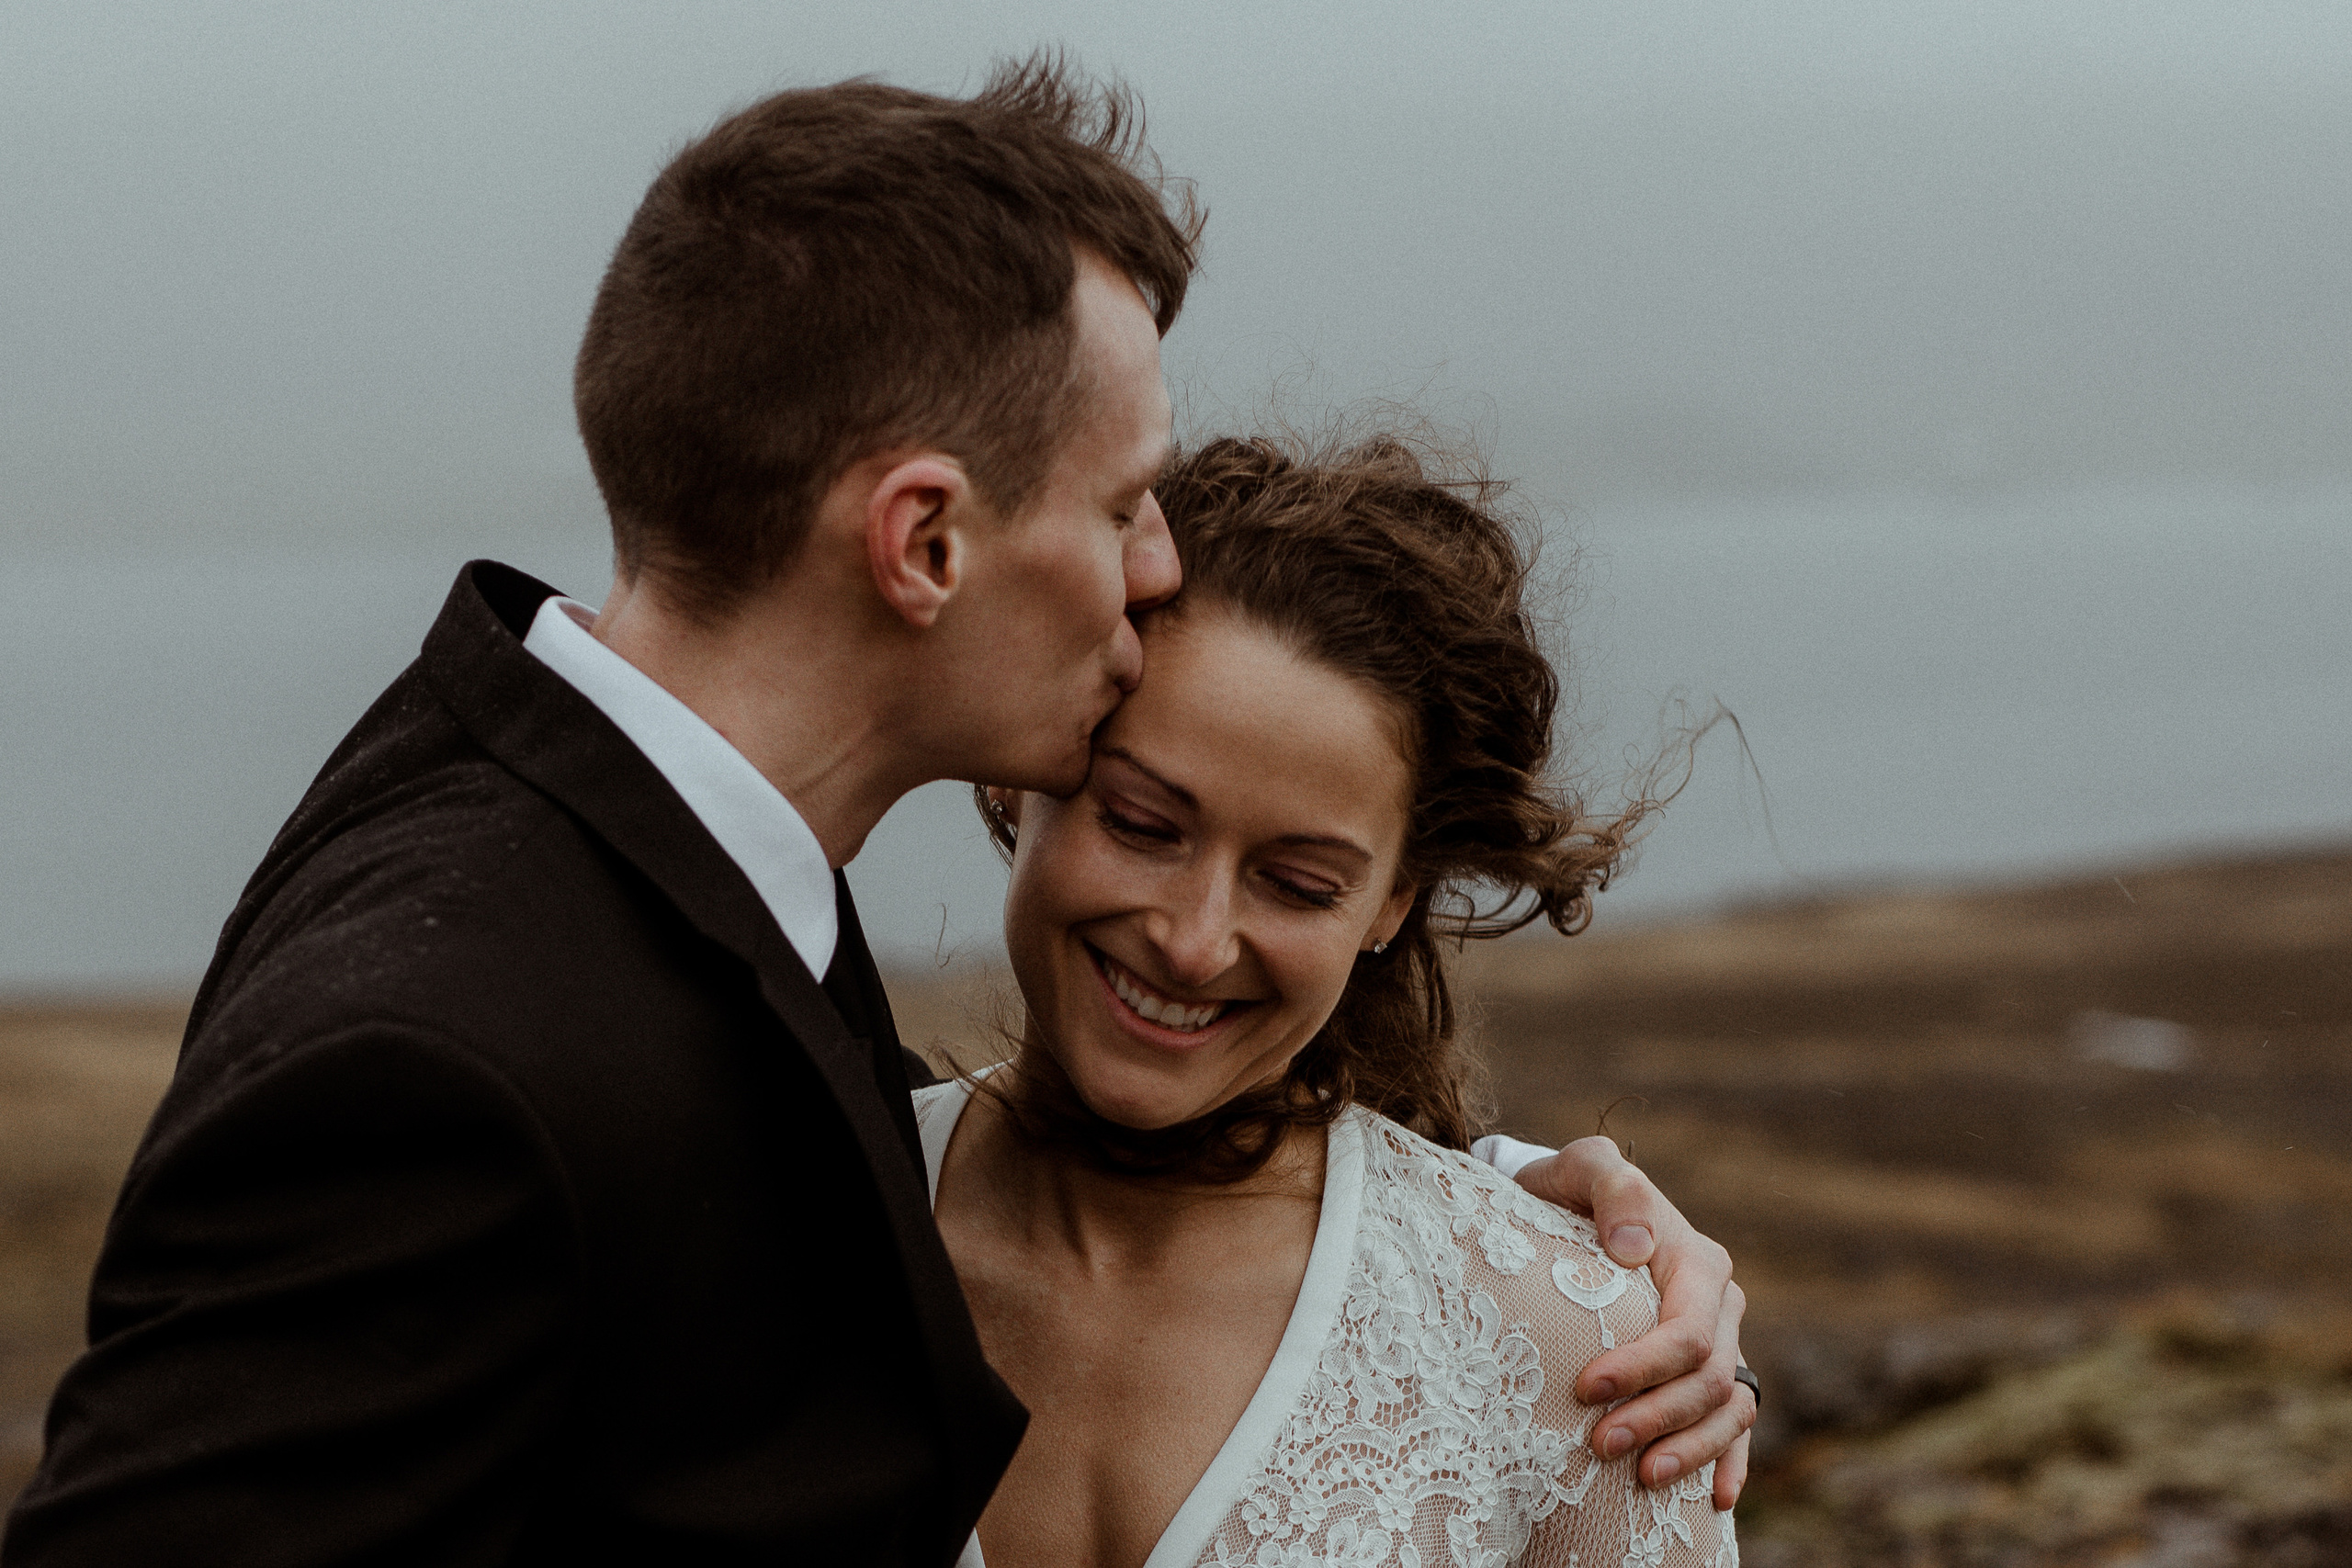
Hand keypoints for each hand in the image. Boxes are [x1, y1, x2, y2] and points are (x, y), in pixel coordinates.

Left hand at [1511, 1135, 1756, 1507]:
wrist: (1567, 1208)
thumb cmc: (1569, 1191)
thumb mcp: (1582, 1169)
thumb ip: (1612, 1189)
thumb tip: (1635, 1247)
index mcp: (1697, 1261)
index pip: (1686, 1331)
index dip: (1644, 1368)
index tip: (1586, 1388)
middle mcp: (1720, 1304)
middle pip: (1710, 1379)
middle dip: (1659, 1418)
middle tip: (1600, 1446)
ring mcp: (1723, 1340)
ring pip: (1732, 1410)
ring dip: (1691, 1450)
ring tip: (1643, 1481)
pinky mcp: (1711, 1369)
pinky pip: (1737, 1424)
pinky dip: (1728, 1461)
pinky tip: (1713, 1500)